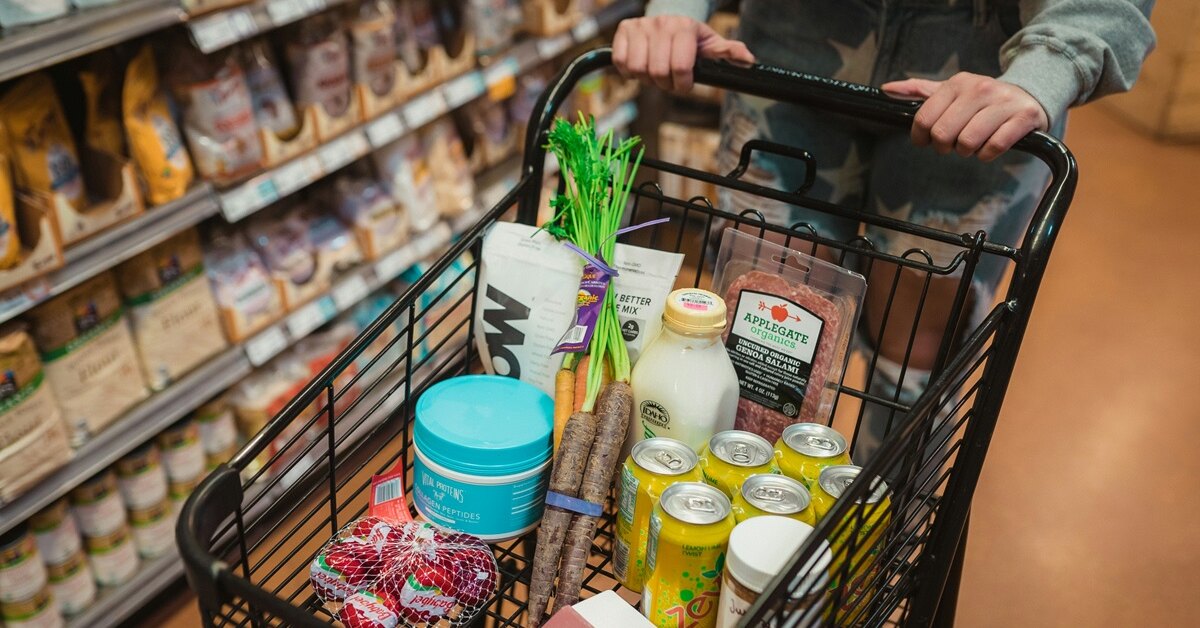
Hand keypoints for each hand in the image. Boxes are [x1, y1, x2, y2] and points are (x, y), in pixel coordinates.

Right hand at [613, 15, 753, 92]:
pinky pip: (621, 61)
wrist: (668, 15)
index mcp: (684, 28)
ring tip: (655, 73)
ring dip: (646, 79)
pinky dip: (629, 72)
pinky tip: (640, 68)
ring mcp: (641, 26)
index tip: (684, 84)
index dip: (682, 84)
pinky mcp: (624, 30)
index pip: (680, 67)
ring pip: (638, 68)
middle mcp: (661, 24)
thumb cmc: (690, 37)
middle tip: (669, 81)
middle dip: (664, 84)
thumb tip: (749, 61)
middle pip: (657, 71)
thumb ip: (729, 52)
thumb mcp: (711, 43)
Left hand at [883, 73, 1048, 161]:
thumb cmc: (983, 100)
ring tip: (972, 144)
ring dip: (966, 151)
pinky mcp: (1023, 117)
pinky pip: (994, 147)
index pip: (924, 118)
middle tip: (952, 144)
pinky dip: (987, 154)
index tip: (926, 141)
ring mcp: (1003, 103)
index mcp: (958, 83)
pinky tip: (989, 146)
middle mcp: (980, 89)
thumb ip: (920, 91)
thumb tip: (887, 88)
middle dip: (944, 146)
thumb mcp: (952, 91)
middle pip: (943, 133)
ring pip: (968, 142)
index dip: (921, 137)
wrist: (1030, 94)